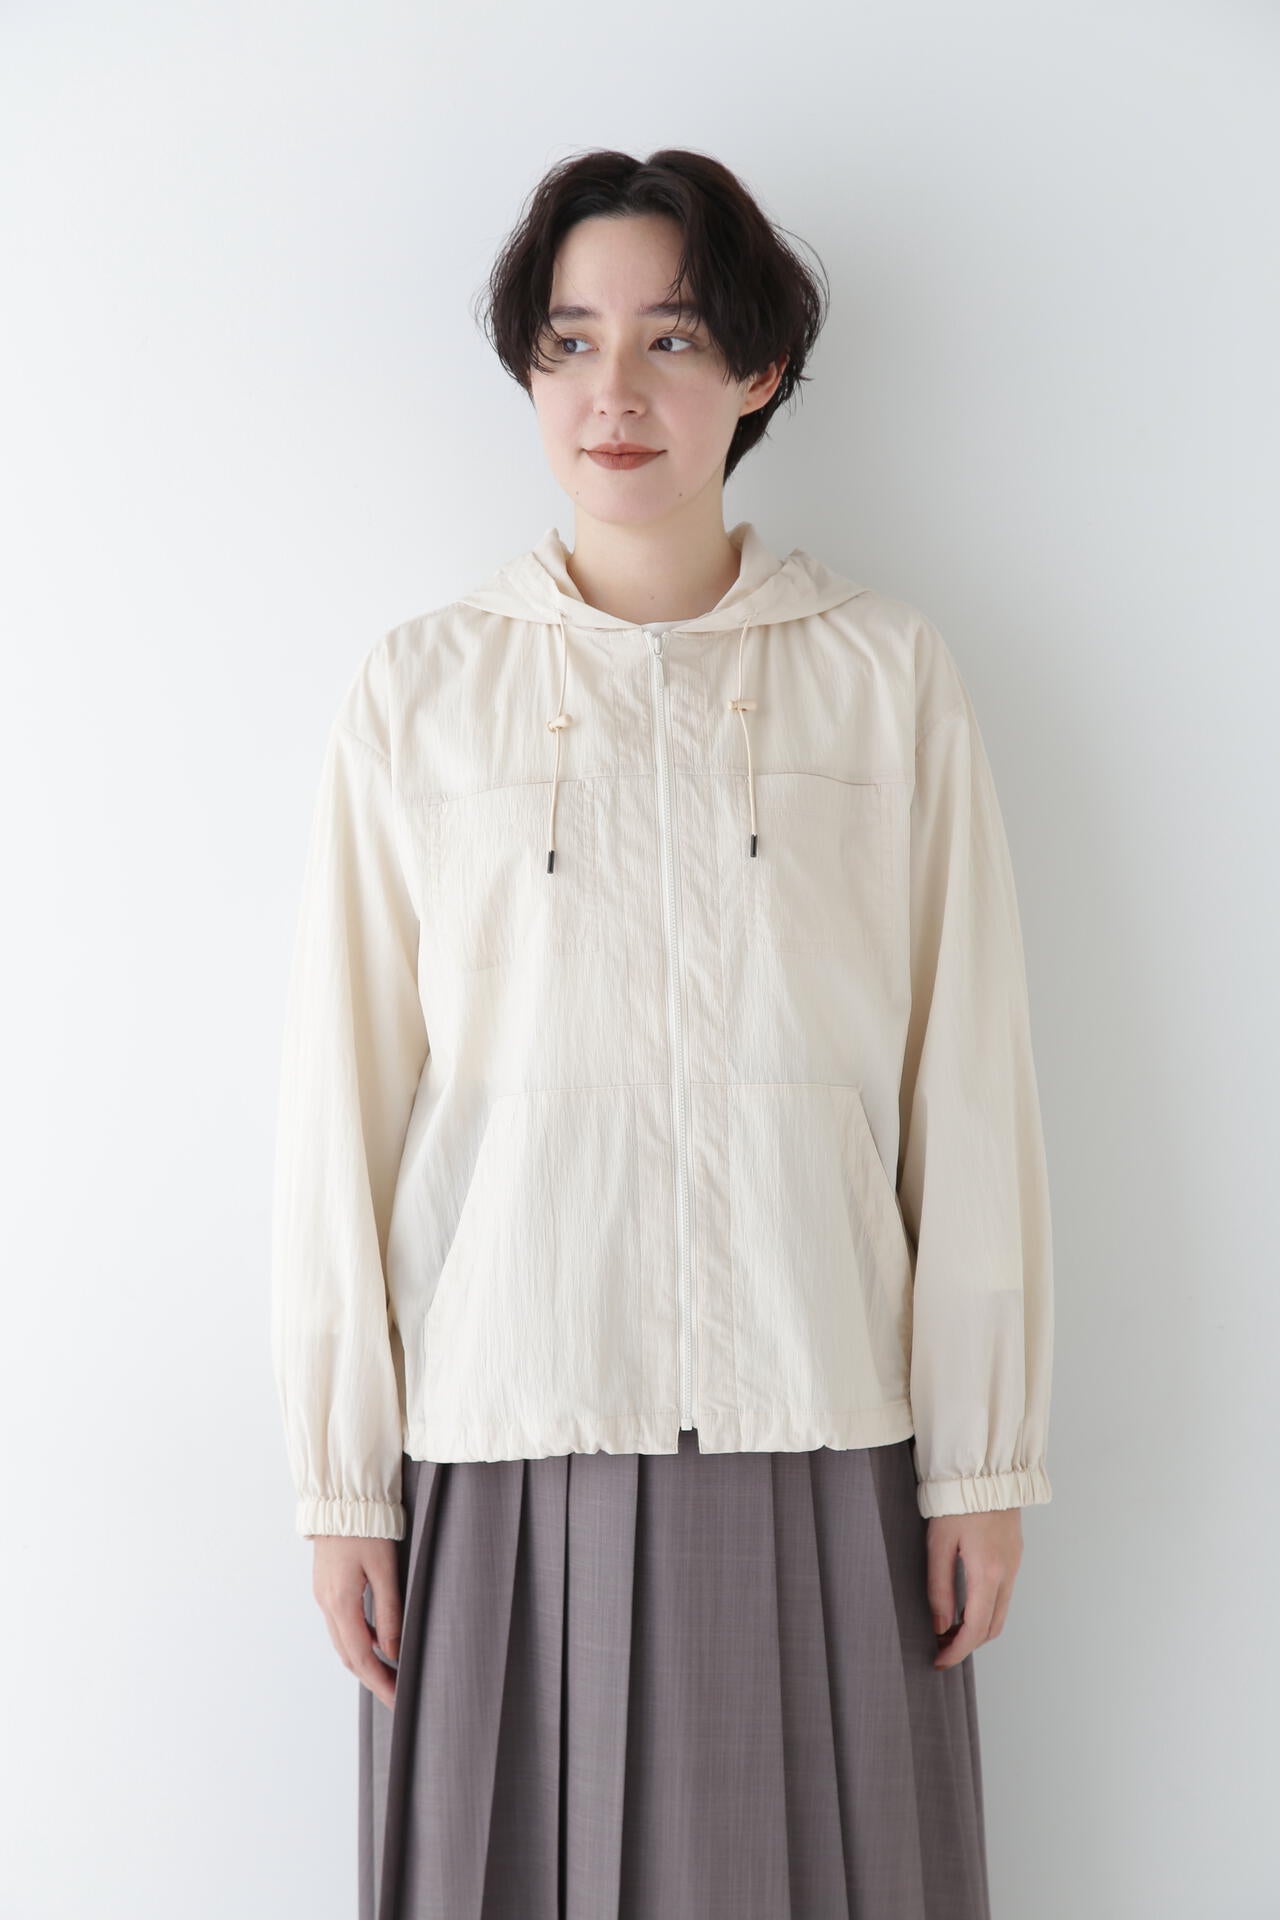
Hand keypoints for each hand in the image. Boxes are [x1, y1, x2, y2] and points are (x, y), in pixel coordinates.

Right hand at [311, 1535, 401, 1708]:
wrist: (341, 1499)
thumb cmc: (368, 1528)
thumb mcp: (385, 1568)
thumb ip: (389, 1611)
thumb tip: (392, 1652)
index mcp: (341, 1602)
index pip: (361, 1657)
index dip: (380, 1682)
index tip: (398, 1700)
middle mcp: (327, 1604)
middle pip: (348, 1656)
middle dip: (372, 1679)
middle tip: (396, 1695)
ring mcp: (323, 1596)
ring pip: (342, 1642)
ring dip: (364, 1662)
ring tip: (390, 1675)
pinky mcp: (326, 1587)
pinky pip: (341, 1625)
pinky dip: (357, 1641)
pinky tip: (376, 1643)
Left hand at [926, 1507, 1022, 1670]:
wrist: (985, 1471)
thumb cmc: (957, 1503)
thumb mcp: (938, 1544)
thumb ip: (939, 1587)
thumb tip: (940, 1625)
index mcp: (988, 1573)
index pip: (976, 1628)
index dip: (956, 1651)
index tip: (938, 1661)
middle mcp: (1007, 1574)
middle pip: (992, 1627)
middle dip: (967, 1645)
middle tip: (941, 1648)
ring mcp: (1014, 1565)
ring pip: (1000, 1613)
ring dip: (978, 1628)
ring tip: (949, 1629)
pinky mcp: (1014, 1556)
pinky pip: (1004, 1595)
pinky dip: (986, 1609)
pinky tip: (965, 1605)